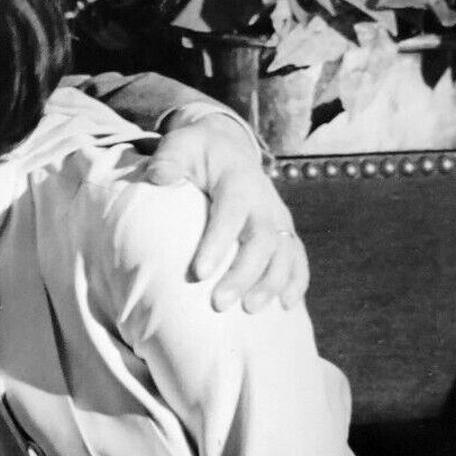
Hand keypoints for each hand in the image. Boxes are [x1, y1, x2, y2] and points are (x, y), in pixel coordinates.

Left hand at [145, 112, 308, 312]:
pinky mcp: (283, 231)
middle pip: (262, 240)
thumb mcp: (180, 145)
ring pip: (284, 253)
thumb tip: (158, 176)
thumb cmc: (196, 151)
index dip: (218, 242)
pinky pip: (297, 257)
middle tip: (219, 304)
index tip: (198, 273)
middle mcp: (263, 200)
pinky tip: (286, 306)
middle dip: (243, 274)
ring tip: (250, 309)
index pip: (231, 212)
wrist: (227, 146)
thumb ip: (169, 159)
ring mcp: (277, 217)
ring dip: (271, 283)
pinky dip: (296, 281)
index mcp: (237, 179)